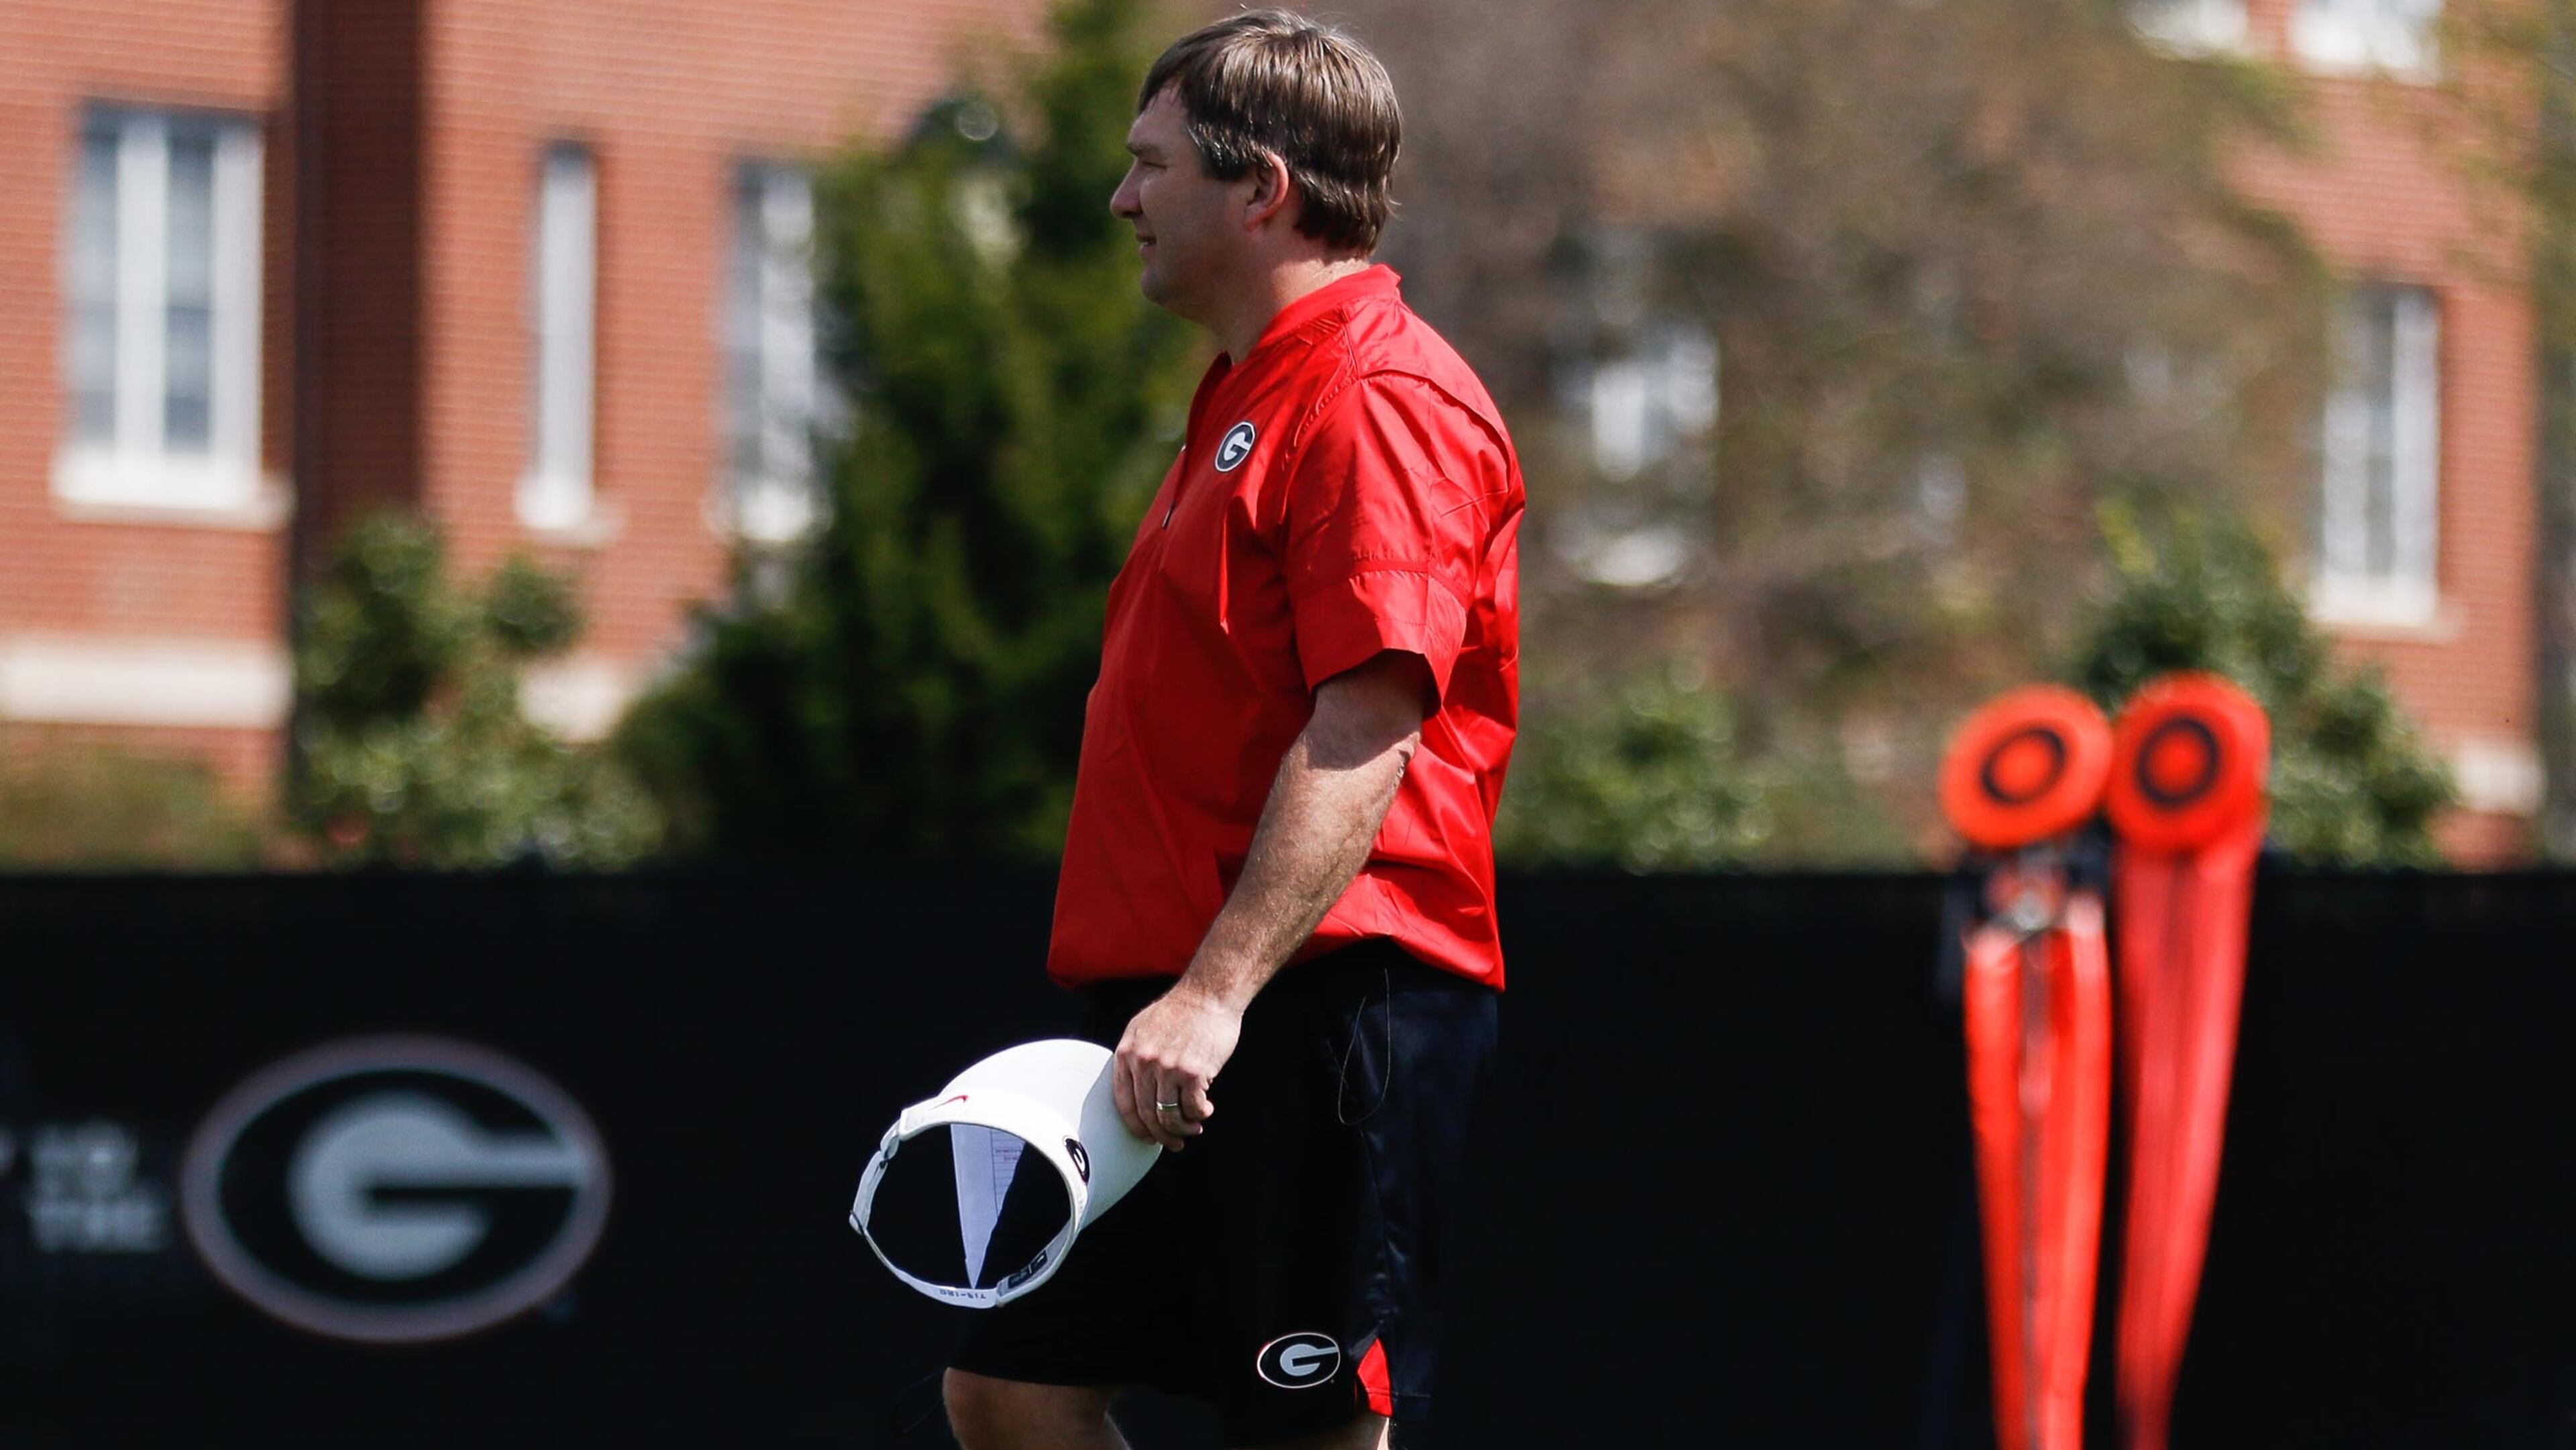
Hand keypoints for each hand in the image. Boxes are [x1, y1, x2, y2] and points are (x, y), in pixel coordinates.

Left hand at [1112, 983, 1242, 1150]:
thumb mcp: (1141, 1029)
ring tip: (1193, 1129)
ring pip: (1170, 1116)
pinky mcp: (1193, 1072)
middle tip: (1174, 1143)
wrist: (1208, 995)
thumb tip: (1133, 1094)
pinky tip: (1206, 1110)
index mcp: (1127, 1054)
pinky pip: (1193, 1108)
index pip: (1124, 1103)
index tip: (1148, 1137)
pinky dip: (1200, 1114)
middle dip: (1161, 1136)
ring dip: (1183, 1130)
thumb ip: (1133, 1058)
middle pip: (1147, 1115)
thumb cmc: (1178, 1013)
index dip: (1137, 1127)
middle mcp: (1144, 1063)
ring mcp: (1168, 1068)